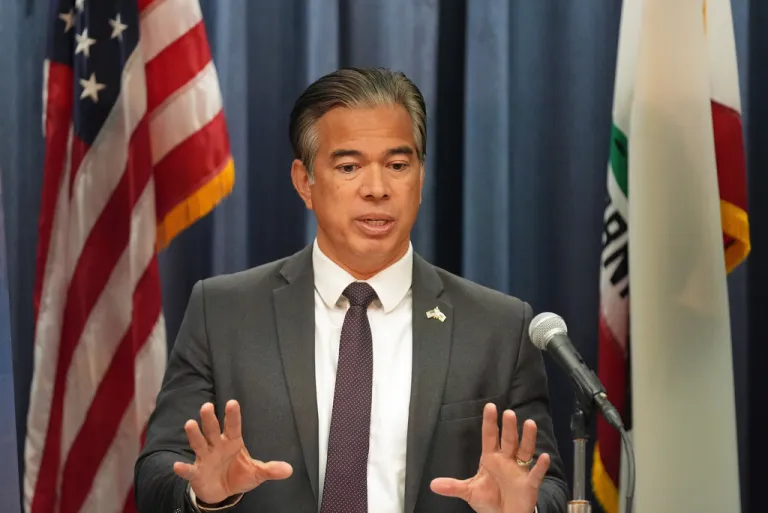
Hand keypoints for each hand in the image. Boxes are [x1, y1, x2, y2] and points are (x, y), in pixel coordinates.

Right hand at [173, 400, 292, 503]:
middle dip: (210, 419)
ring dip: (194, 434)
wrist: (221, 492)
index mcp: (232, 442)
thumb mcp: (256, 473)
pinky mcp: (196, 473)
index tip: (232, 403)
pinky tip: (178, 465)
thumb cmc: (238, 475)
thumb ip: (270, 470)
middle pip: (212, 430)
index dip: (233, 416)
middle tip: (207, 406)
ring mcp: (205, 458)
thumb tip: (289, 470)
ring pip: (199, 444)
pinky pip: (189, 470)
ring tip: (190, 424)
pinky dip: (183, 469)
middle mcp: (216, 446)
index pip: (233, 427)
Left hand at [430, 404, 549, 512]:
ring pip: (524, 451)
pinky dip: (541, 466)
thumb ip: (453, 487)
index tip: (490, 406)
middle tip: (509, 413)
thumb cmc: (489, 500)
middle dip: (508, 427)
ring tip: (530, 424)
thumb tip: (433, 485)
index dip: (490, 422)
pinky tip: (544, 456)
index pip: (490, 436)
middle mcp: (506, 460)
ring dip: (527, 438)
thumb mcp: (469, 492)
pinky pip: (536, 474)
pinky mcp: (529, 484)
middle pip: (508, 440)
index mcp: (491, 458)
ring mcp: (519, 471)